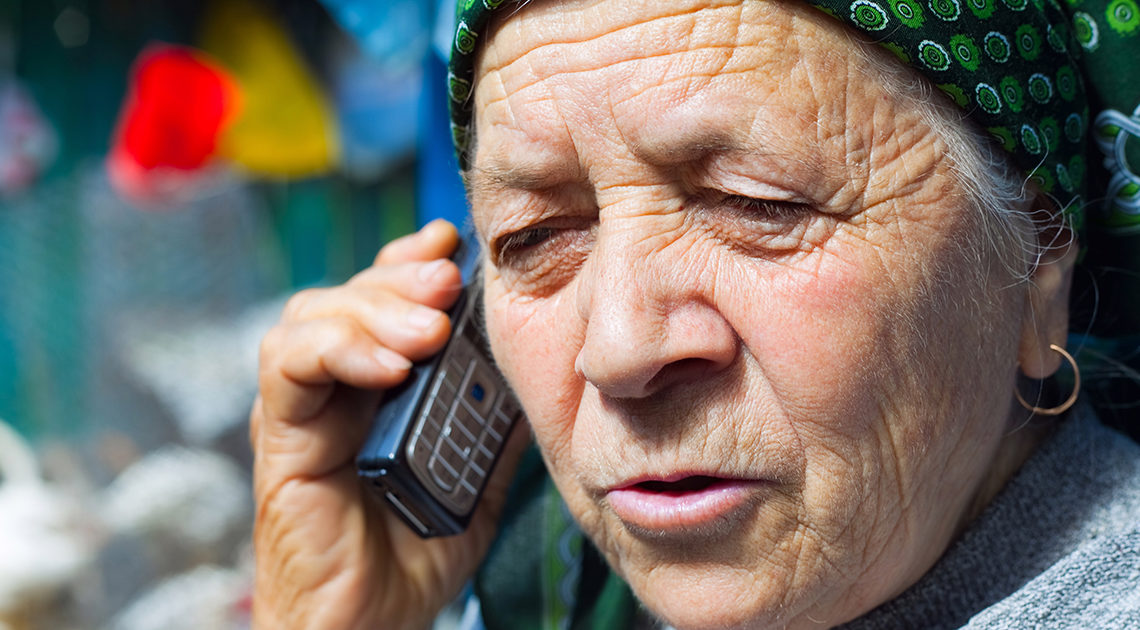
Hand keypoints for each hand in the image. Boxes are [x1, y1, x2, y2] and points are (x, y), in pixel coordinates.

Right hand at [251, 220, 527, 629]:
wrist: (372, 624)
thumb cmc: (415, 551)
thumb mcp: (476, 471)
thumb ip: (493, 417)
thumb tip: (538, 363)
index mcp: (377, 384)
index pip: (382, 298)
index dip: (410, 261)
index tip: (452, 243)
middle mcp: (332, 387)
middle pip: (346, 294)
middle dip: (399, 276)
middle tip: (448, 281)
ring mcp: (302, 410)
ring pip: (310, 316)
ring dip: (373, 309)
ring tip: (426, 327)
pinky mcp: (280, 441)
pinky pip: (287, 368)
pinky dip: (338, 350)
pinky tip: (389, 364)